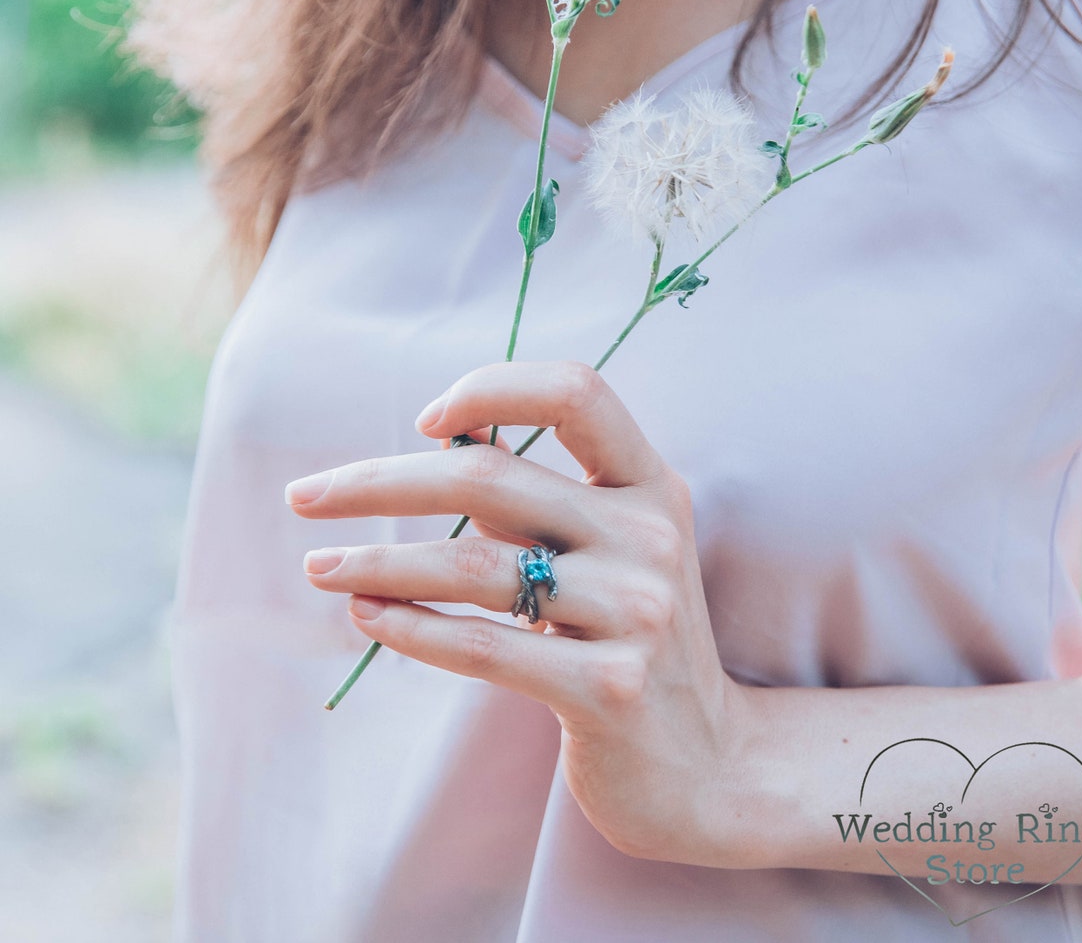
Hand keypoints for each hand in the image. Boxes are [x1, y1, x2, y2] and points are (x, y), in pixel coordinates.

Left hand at [287, 360, 747, 863]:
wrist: (708, 763)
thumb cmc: (632, 636)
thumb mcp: (611, 546)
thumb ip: (542, 491)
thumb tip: (447, 431)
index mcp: (650, 483)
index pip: (574, 391)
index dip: (492, 388)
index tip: (423, 419)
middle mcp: (649, 534)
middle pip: (491, 477)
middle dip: (379, 480)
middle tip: (304, 496)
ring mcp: (636, 612)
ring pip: (474, 564)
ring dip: (377, 559)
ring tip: (317, 566)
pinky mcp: (608, 689)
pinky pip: (484, 646)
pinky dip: (411, 625)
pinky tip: (366, 614)